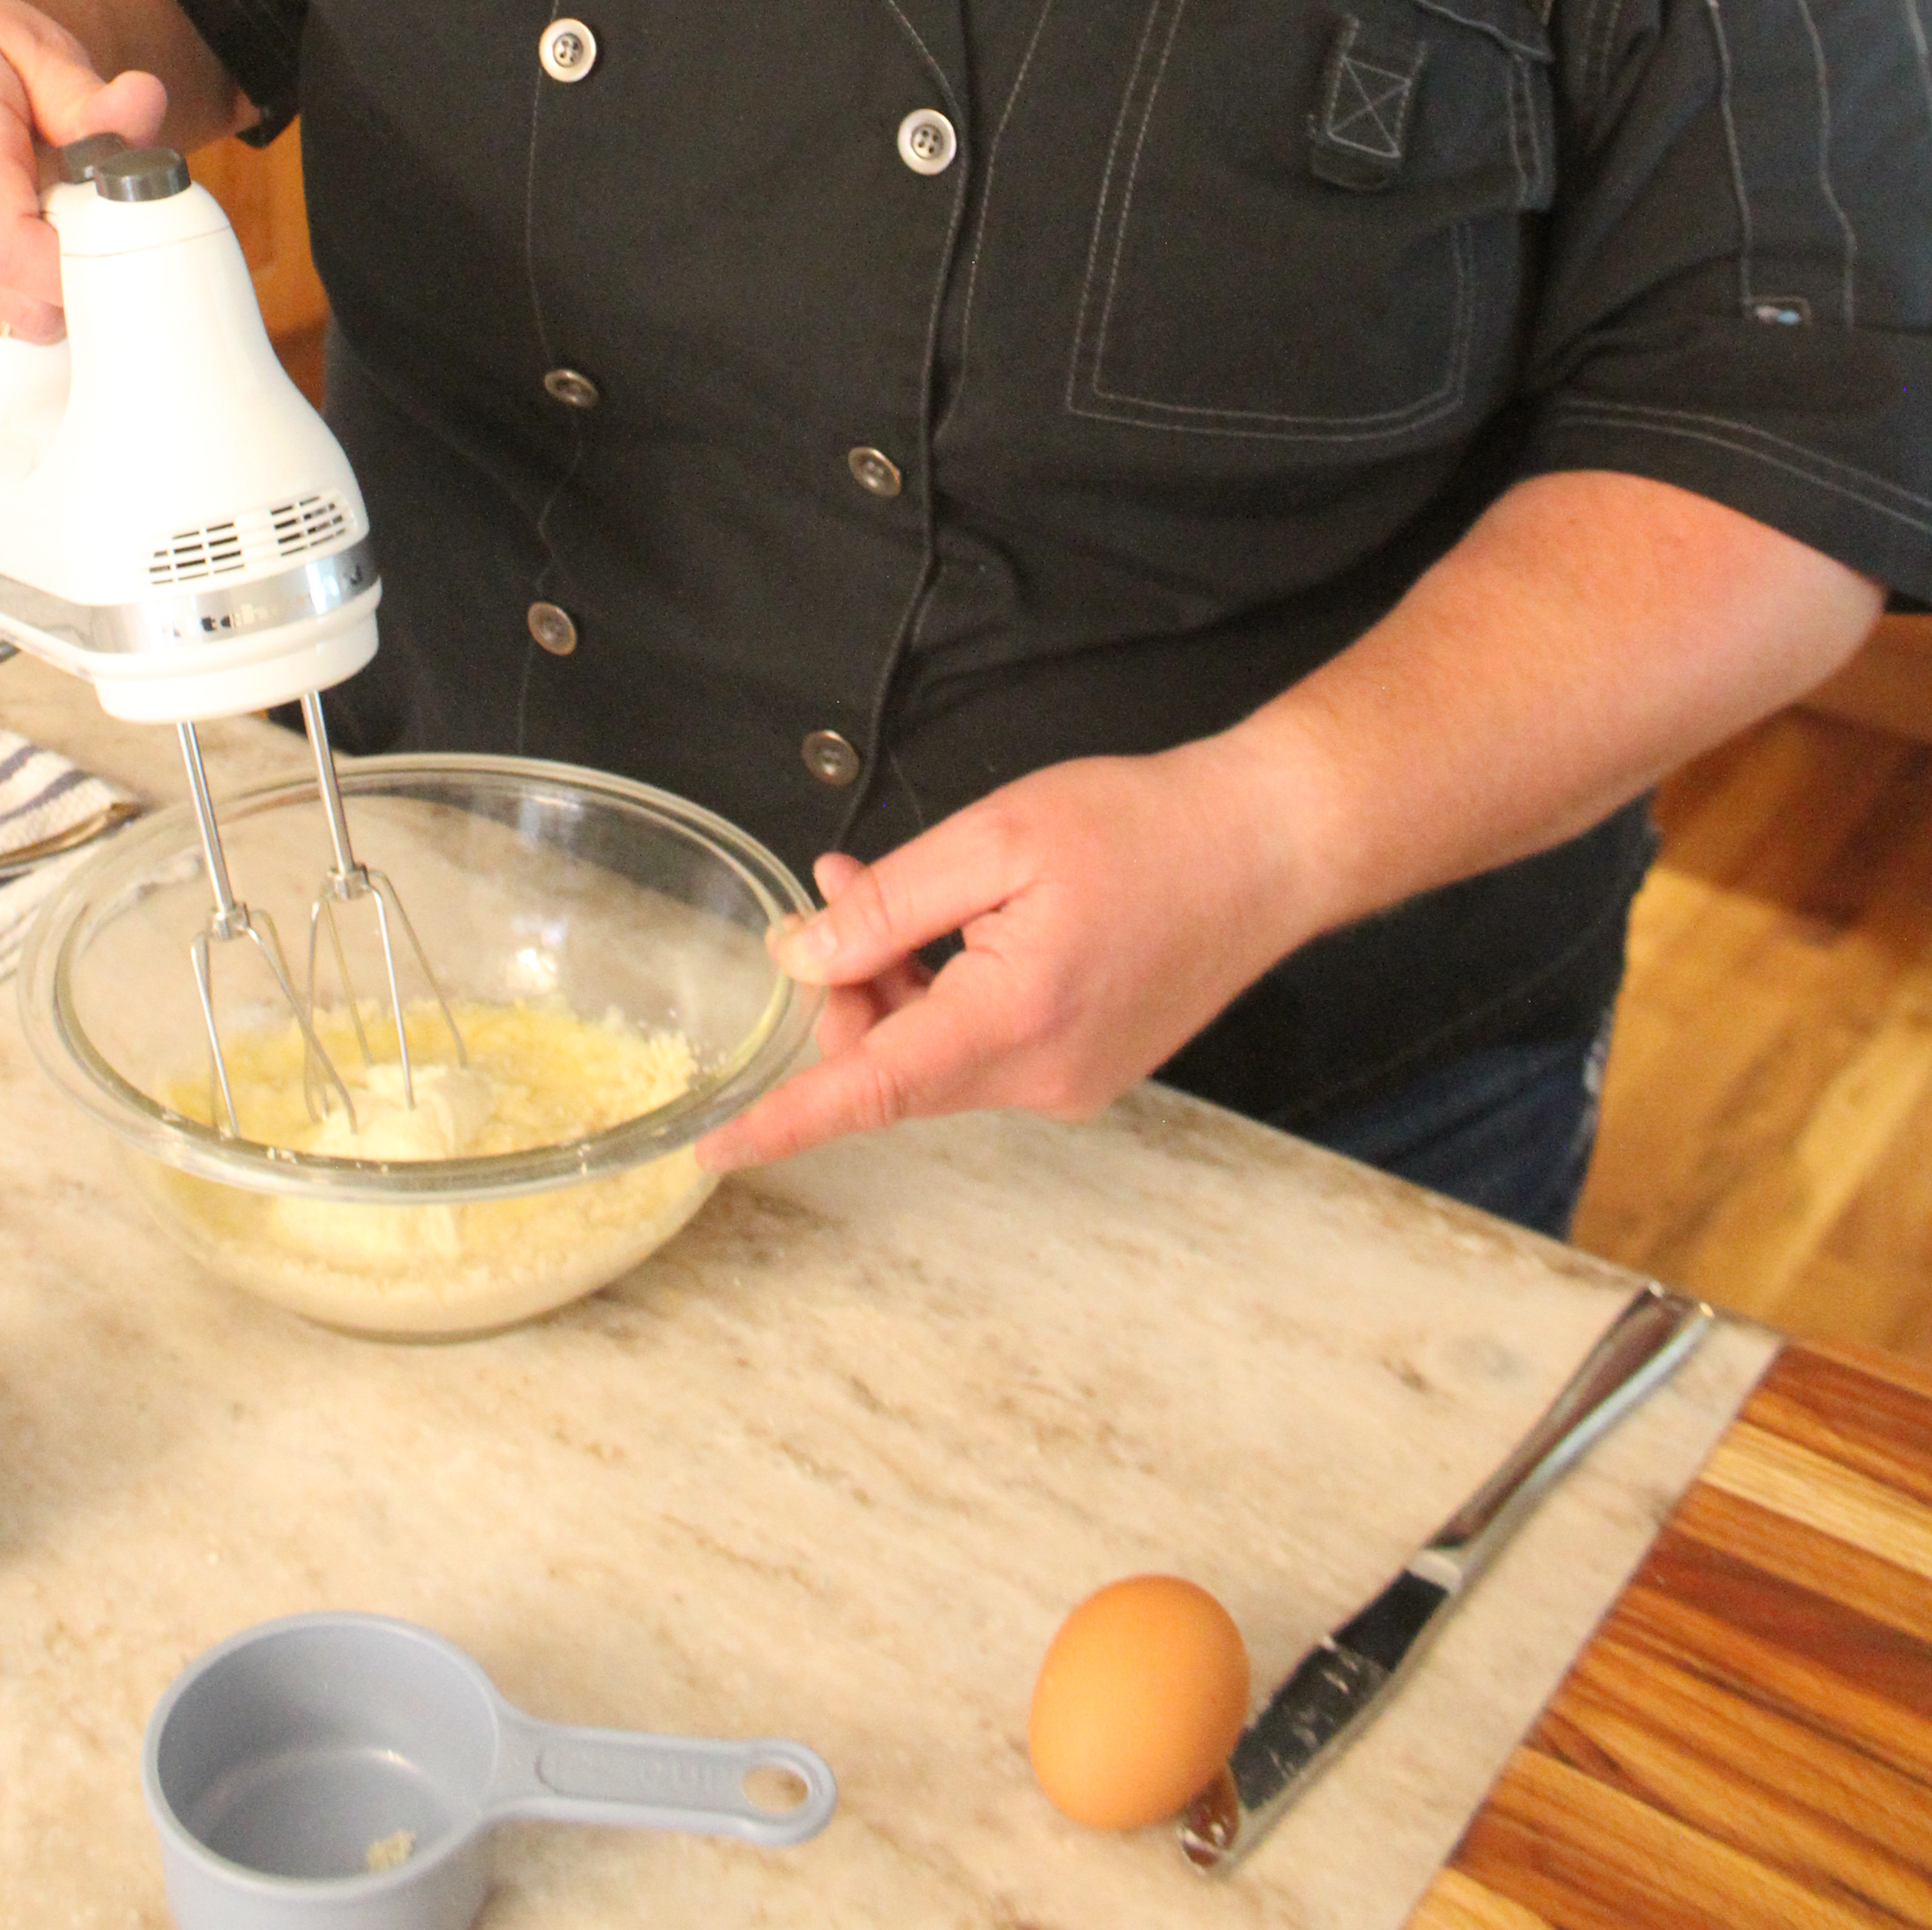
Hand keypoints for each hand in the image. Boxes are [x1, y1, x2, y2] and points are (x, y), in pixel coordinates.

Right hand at [0, 0, 168, 340]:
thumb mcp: (33, 46)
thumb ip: (89, 97)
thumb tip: (144, 107)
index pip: (10, 252)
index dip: (83, 259)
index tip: (124, 227)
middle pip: (33, 302)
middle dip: (91, 266)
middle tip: (94, 200)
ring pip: (24, 319)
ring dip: (60, 276)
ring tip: (50, 201)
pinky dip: (28, 282)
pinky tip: (23, 221)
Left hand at [694, 739, 1319, 1174]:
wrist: (1268, 846)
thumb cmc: (1144, 829)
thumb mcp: (998, 839)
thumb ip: (891, 906)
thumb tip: (803, 958)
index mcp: (1014, 1021)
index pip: (870, 1091)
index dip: (784, 1123)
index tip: (712, 1149)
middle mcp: (1041, 1076)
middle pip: (894, 1064)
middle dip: (847, 985)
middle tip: (839, 885)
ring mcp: (1068, 1081)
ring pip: (935, 1052)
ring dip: (894, 981)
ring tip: (884, 885)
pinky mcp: (1086, 1066)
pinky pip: (983, 1045)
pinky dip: (946, 991)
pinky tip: (952, 921)